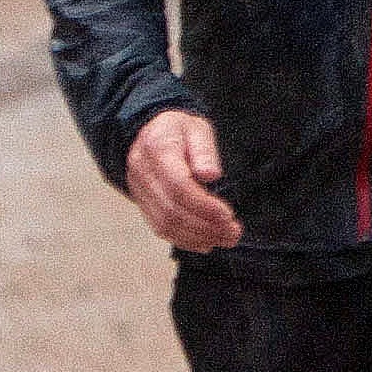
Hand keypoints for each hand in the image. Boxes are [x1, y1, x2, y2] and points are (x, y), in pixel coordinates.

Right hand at [124, 109, 242, 251]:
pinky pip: (160, 227)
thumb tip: (211, 175)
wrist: (150, 132)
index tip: (227, 215)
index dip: (203, 205)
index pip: (178, 186)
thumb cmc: (179, 129)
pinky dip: (184, 239)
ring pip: (164, 224)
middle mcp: (142, 174)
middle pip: (171, 210)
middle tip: (233, 233)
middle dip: (204, 226)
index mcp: (156, 150)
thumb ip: (204, 150)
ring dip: (197, 237)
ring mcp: (139, 191)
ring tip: (225, 239)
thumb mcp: (197, 128)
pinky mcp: (142, 204)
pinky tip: (206, 243)